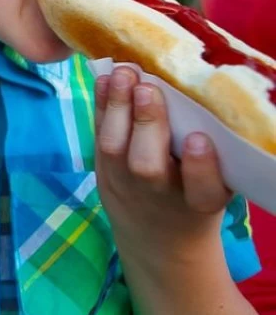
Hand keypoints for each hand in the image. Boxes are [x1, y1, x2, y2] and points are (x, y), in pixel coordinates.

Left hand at [94, 67, 230, 258]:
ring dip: (117, 108)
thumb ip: (213, 157)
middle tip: (148, 87)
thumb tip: (204, 100)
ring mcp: (124, 187)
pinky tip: (105, 80)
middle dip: (147, 124)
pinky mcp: (101, 176)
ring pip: (114, 150)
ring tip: (123, 73)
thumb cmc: (195, 199)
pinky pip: (98, 139)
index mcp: (201, 204)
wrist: (160, 241)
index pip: (204, 191)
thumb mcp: (216, 187)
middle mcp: (160, 197)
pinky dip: (100, 109)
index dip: (200, 167)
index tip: (200, 140)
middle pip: (147, 166)